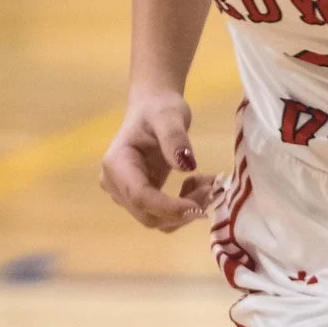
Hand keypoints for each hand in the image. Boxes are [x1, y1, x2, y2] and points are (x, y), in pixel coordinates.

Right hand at [100, 89, 217, 233]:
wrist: (153, 108)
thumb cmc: (158, 108)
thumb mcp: (169, 116)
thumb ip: (175, 138)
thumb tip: (186, 165)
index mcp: (116, 164)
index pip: (140, 197)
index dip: (169, 208)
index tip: (199, 207)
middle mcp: (115, 184)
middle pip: (148, 214)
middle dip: (182, 210)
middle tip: (212, 190)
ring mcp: (125, 193)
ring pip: (156, 219)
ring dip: (185, 210)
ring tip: (209, 185)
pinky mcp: (140, 197)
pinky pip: (162, 214)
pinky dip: (184, 207)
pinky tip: (198, 186)